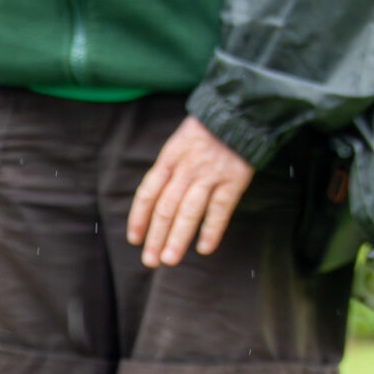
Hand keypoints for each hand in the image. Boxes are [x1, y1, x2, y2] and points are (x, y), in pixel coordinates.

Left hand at [127, 116, 255, 266]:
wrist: (239, 113)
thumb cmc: (205, 133)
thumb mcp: (177, 144)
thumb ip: (167, 171)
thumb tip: (152, 205)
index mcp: (168, 159)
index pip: (147, 193)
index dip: (139, 218)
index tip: (134, 239)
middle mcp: (186, 168)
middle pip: (166, 207)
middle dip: (156, 236)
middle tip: (150, 260)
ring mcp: (210, 174)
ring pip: (189, 211)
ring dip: (178, 238)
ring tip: (170, 259)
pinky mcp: (234, 180)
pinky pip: (220, 209)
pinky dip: (212, 230)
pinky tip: (204, 248)